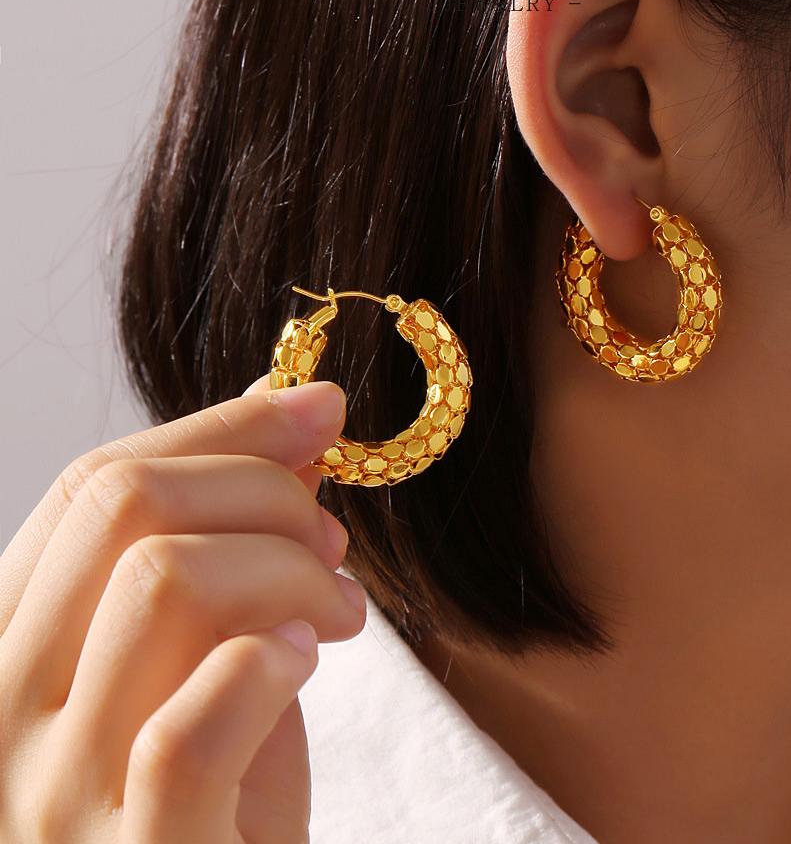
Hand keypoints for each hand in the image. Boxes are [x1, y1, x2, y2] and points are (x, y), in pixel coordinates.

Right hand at [0, 374, 364, 842]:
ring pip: (164, 580)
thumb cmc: (224, 793)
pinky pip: (196, 719)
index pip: (93, 483)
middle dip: (262, 488)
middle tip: (333, 535)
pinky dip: (276, 660)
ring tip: (342, 609)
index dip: (222, 425)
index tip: (320, 408)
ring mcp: (52, 796)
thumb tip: (290, 410)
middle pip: (123, 506)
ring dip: (289, 567)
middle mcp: (3, 713)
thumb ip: (236, 538)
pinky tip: (310, 659)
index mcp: (15, 644)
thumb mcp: (221, 648)